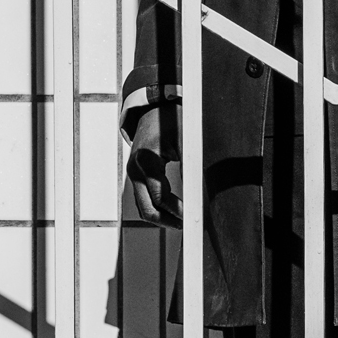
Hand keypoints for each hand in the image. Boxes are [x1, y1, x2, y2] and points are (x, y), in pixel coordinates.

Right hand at [126, 103, 183, 225]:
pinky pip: (145, 201)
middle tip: (191, 227)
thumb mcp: (185, 136)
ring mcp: (133, 174)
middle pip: (148, 209)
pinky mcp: (136, 177)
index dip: (178, 211)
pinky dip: (160, 210)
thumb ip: (192, 162)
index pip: (160, 196)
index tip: (195, 217)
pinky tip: (177, 213)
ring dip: (164, 219)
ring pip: (145, 208)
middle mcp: (135, 169)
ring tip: (186, 223)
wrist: (153, 110)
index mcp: (146, 158)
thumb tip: (204, 190)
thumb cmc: (170, 119)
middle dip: (169, 222)